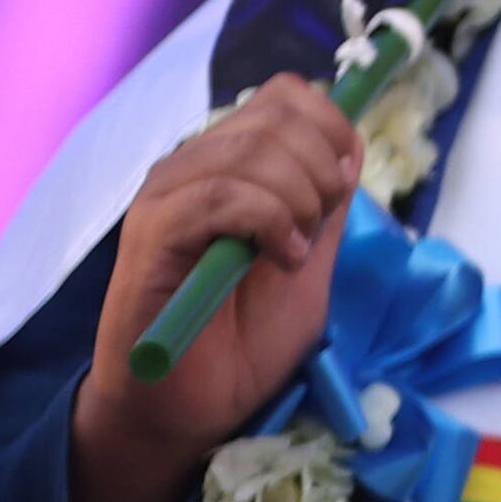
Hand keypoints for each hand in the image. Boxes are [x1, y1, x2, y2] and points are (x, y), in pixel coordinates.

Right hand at [68, 77, 360, 501]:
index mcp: (230, 164)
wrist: (193, 405)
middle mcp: (193, 166)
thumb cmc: (245, 337)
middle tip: (317, 225)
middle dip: (322, 166)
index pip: (287, 96)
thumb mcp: (309, 256)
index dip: (331, 127)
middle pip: (277, 115)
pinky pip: (221, 195)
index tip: (345, 183)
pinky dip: (269, 222)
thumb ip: (326, 201)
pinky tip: (280, 259)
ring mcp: (167, 196)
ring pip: (252, 150)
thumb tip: (349, 142)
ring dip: (297, 199)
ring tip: (294, 252)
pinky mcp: (151, 233)